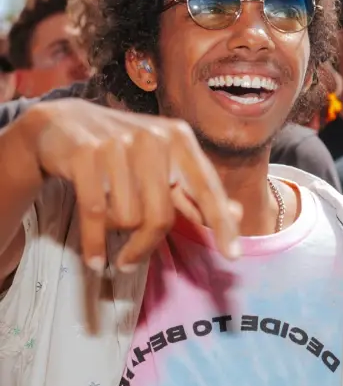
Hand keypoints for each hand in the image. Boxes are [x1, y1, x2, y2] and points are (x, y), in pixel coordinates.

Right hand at [23, 100, 241, 271]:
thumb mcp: (164, 163)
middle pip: (162, 216)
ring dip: (115, 232)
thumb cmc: (124, 151)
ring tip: (107, 220)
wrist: (63, 125)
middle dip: (145, 246)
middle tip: (130, 261)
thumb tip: (236, 214)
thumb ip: (196, 191)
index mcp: (180, 139)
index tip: (233, 254)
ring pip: (127, 218)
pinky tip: (95, 258)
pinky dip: (95, 243)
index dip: (221, 224)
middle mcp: (154, 138)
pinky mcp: (86, 154)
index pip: (207, 189)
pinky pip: (96, 214)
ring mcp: (119, 144)